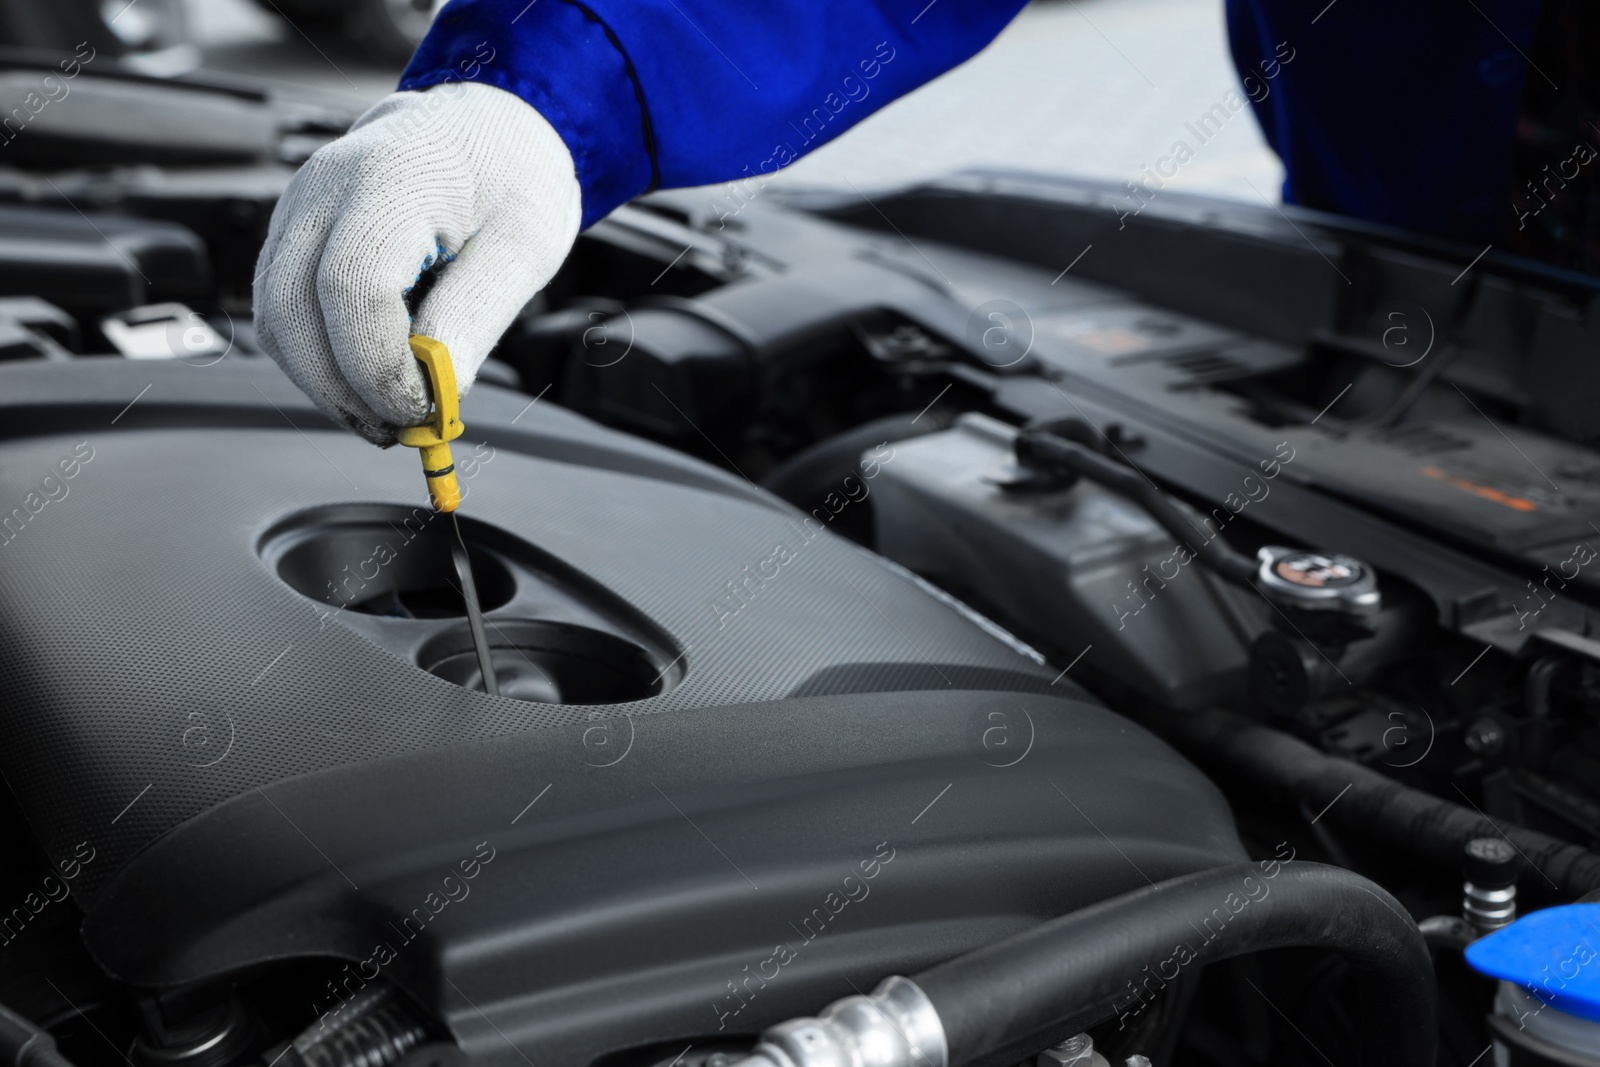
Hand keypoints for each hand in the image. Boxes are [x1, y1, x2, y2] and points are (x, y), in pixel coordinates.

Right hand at [253, 82, 581, 444]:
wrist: (488, 127)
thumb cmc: (512, 175)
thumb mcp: (525, 245)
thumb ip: (475, 315)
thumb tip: (437, 389)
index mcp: (391, 177)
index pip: (352, 287)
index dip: (378, 365)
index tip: (423, 408)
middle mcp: (325, 186)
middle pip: (293, 309)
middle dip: (342, 388)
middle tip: (400, 430)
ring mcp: (299, 205)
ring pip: (276, 317)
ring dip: (324, 382)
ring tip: (388, 414)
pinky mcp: (294, 229)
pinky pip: (283, 308)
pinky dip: (317, 357)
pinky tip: (367, 380)